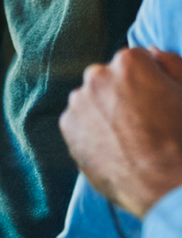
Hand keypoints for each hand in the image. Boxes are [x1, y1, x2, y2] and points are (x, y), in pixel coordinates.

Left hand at [59, 47, 181, 218]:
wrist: (165, 185)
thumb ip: (170, 63)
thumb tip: (151, 52)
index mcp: (128, 61)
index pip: (135, 61)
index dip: (149, 81)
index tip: (157, 101)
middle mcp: (97, 76)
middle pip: (109, 78)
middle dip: (122, 93)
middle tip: (143, 122)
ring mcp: (79, 101)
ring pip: (92, 99)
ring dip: (104, 110)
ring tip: (128, 138)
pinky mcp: (67, 126)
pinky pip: (79, 120)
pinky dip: (91, 129)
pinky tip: (113, 146)